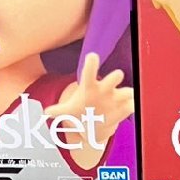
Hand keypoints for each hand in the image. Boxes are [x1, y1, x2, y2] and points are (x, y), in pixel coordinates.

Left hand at [46, 54, 133, 169]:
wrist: (94, 123)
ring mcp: (117, 98)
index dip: (91, 65)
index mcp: (90, 87)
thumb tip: (46, 111)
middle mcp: (106, 89)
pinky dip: (133, 107)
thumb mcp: (68, 111)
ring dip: (128, 93)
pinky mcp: (125, 108)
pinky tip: (133, 108)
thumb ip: (59, 110)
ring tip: (130, 95)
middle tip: (118, 75)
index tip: (93, 56)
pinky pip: (132, 106)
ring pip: (127, 91)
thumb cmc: (80, 111)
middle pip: (113, 78)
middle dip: (115, 77)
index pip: (90, 73)